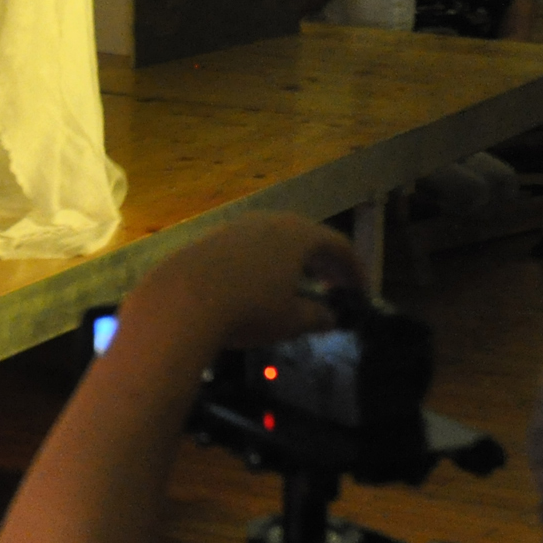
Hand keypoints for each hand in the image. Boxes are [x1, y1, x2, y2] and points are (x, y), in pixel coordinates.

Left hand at [122, 210, 362, 351]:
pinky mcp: (211, 238)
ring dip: (293, 260)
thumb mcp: (291, 320)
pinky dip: (265, 262)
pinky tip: (261, 284)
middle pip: (307, 237)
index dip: (355, 269)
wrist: (181, 300)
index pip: (338, 245)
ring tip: (300, 285)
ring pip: (276, 239)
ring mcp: (237, 226)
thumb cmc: (249, 309)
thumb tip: (330, 316)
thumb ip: (317, 316)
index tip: (362, 292)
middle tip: (335, 285)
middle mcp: (269, 221)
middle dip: (324, 261)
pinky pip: (250, 246)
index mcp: (298, 234)